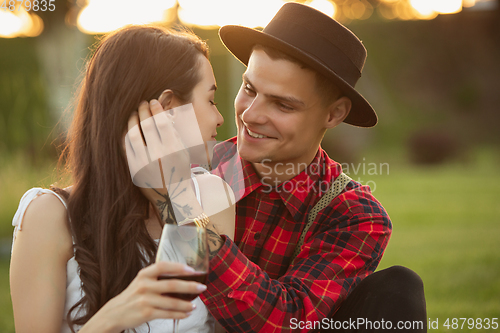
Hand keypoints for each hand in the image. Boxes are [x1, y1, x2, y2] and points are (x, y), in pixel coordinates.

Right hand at [81, 261, 206, 332]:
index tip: (192, 270)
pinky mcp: (146, 313)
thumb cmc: (133, 295)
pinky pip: (167, 314)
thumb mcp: (142, 281)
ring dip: (186, 304)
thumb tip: (183, 277)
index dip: (178, 267)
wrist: (115, 313)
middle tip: (202, 287)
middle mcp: (144, 285)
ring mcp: (145, 300)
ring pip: (171, 302)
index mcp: (144, 274)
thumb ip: (158, 278)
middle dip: (190, 286)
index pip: (163, 266)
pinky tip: (186, 313)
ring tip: (195, 305)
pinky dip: (179, 314)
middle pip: (171, 284)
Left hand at [125, 100, 190, 191]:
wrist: (171, 196)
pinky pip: (126, 146)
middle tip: (142, 103)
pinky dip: (126, 134)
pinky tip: (129, 128)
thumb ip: (174, 134)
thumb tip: (163, 114)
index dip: (156, 109)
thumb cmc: (180, 171)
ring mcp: (143, 162)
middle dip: (143, 110)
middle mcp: (157, 155)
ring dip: (133, 119)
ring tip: (134, 113)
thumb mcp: (183, 152)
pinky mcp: (133, 168)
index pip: (162, 122)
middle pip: (147, 124)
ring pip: (134, 133)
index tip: (153, 101)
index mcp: (173, 149)